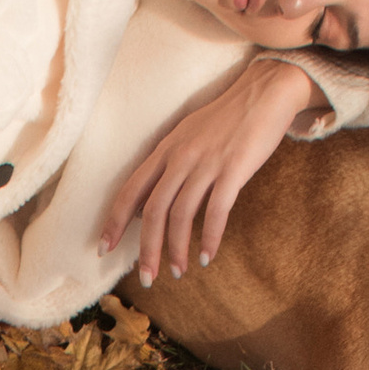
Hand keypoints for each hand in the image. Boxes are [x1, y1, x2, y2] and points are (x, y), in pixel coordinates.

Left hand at [101, 61, 326, 286]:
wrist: (264, 91)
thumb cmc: (228, 119)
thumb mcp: (187, 137)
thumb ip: (166, 168)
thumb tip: (147, 206)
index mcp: (165, 150)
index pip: (130, 190)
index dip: (115, 221)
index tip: (104, 248)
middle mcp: (180, 157)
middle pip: (153, 210)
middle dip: (146, 248)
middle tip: (146, 278)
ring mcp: (206, 163)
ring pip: (180, 214)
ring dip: (176, 249)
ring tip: (177, 272)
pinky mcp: (233, 169)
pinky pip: (216, 210)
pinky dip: (209, 237)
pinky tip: (207, 257)